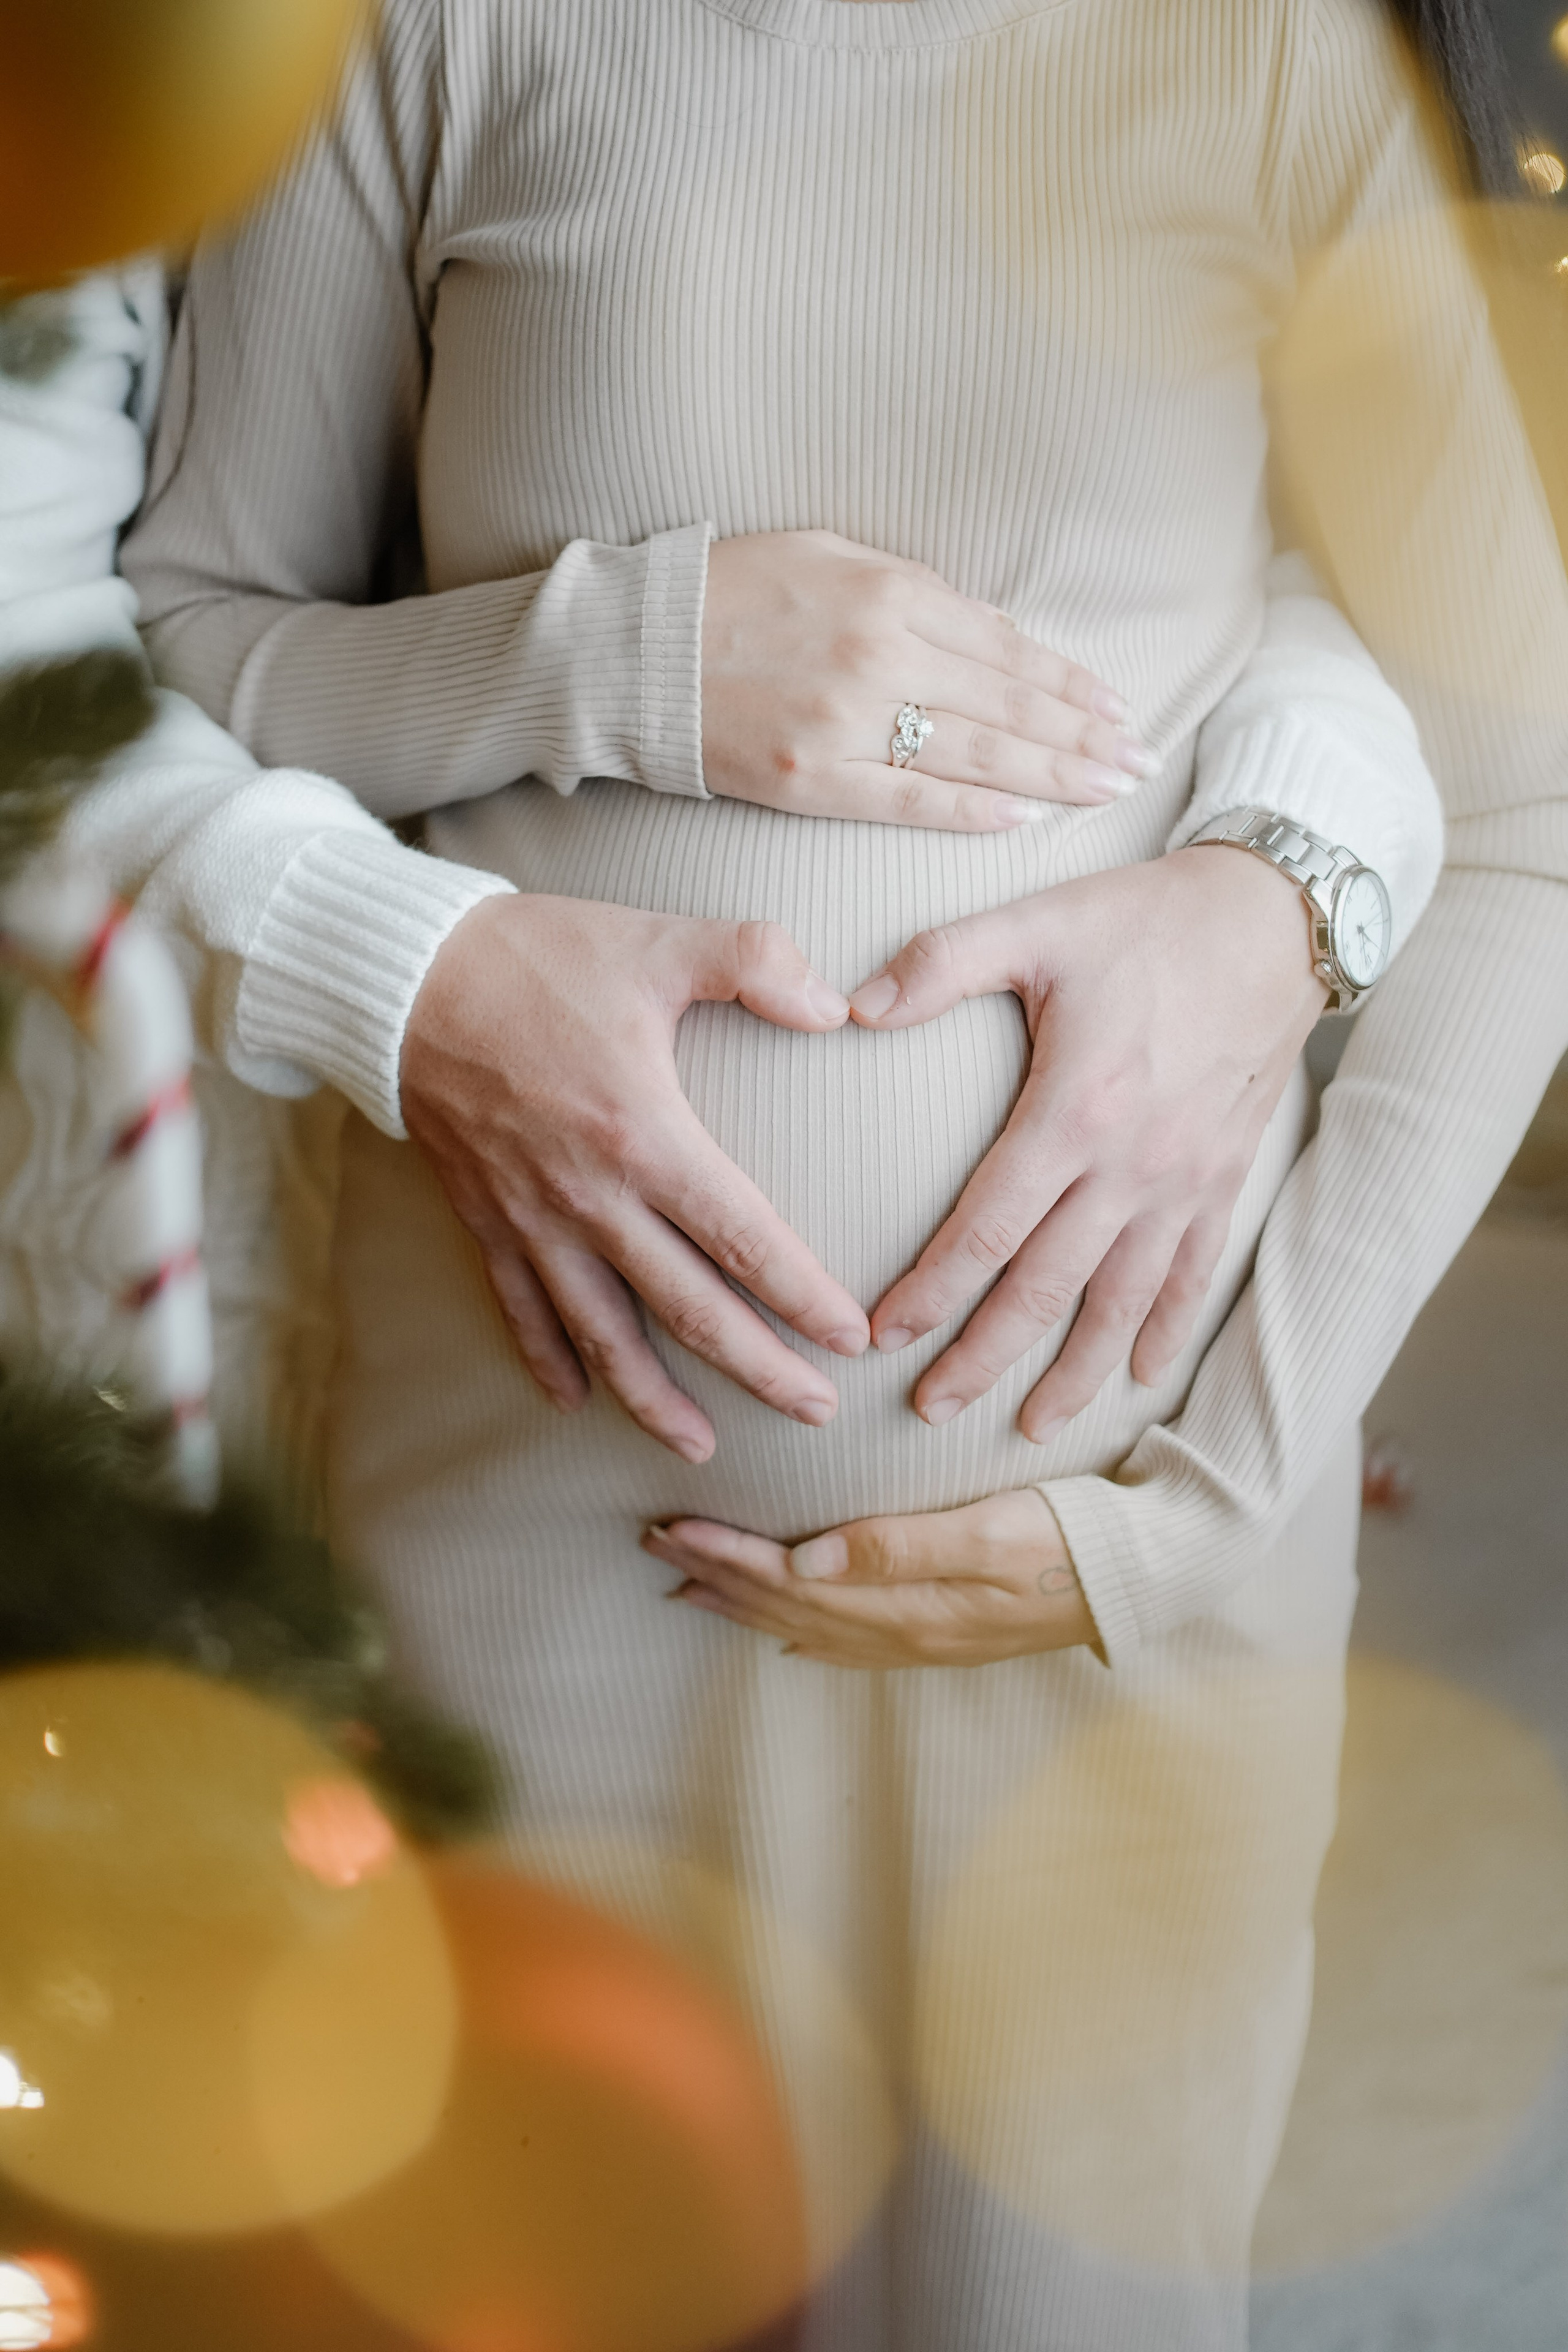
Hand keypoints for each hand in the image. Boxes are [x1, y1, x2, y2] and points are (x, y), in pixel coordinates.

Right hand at [401, 894, 869, 1462]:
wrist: (402, 980)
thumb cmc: (536, 958)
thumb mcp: (655, 942)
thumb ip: (755, 961)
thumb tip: (835, 1007)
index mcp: (644, 1137)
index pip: (744, 1239)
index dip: (803, 1296)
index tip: (853, 1339)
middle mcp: (590, 1198)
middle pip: (690, 1309)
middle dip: (759, 1370)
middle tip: (816, 1413)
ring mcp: (533, 1220)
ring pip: (603, 1335)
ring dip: (654, 1399)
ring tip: (701, 1449)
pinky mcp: (485, 1221)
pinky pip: (520, 1310)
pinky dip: (547, 1360)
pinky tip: (572, 1403)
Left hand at [643, 1489, 1097, 1667]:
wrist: (1148, 1573)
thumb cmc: (1073, 1535)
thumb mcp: (992, 1531)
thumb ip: (899, 1546)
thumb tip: (806, 1561)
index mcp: (907, 1602)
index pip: (791, 1582)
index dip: (726, 1557)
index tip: (671, 1528)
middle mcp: (905, 1630)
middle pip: (787, 1608)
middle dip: (717, 1576)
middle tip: (654, 1544)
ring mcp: (925, 1639)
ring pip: (809, 1627)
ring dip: (746, 1603)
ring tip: (689, 1584)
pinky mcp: (946, 1634)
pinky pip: (850, 1642)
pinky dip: (801, 1632)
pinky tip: (781, 1627)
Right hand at [701, 530, 1149, 830]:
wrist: (636, 650)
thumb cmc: (732, 592)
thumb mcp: (831, 554)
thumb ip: (913, 593)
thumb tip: (987, 634)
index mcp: (891, 590)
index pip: (1008, 648)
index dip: (1070, 682)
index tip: (1116, 706)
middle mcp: (881, 655)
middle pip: (1010, 706)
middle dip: (1084, 736)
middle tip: (1139, 758)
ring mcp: (849, 723)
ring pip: (978, 756)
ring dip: (1053, 777)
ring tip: (1106, 789)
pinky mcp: (813, 780)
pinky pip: (912, 801)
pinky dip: (973, 812)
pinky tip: (1024, 819)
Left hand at [850, 847, 1329, 1439]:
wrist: (1274, 917)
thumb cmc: (1146, 919)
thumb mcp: (1038, 922)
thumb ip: (942, 963)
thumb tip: (854, 1004)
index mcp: (1074, 1111)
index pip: (986, 1227)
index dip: (932, 1289)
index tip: (883, 1336)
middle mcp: (1131, 1165)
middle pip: (1045, 1287)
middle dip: (983, 1356)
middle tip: (931, 1410)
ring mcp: (1184, 1181)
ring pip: (1121, 1301)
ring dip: (1074, 1371)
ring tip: (1030, 1425)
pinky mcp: (1224, 1178)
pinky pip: (1193, 1274)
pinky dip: (1165, 1331)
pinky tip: (1140, 1376)